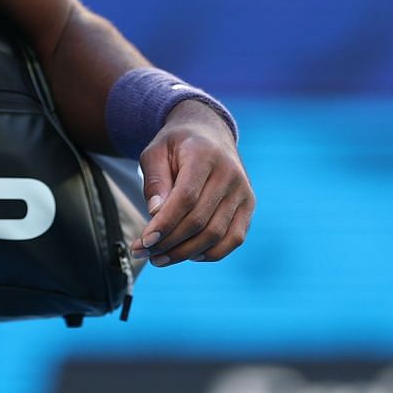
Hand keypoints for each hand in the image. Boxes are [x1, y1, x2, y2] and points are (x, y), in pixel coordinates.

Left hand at [135, 102, 253, 265]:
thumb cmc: (177, 146)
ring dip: (185, 253)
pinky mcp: (249, 205)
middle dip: (169, 242)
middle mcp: (230, 173)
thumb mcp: (156, 152)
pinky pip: (233, 239)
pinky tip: (189, 255)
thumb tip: (156, 215)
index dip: (165, 223)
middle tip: (143, 252)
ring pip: (215, 235)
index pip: (186, 197)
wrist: (210, 133)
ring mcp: (243, 191)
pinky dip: (210, 253)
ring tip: (159, 258)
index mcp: (205, 155)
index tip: (144, 241)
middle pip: (199, 220)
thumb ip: (155, 181)